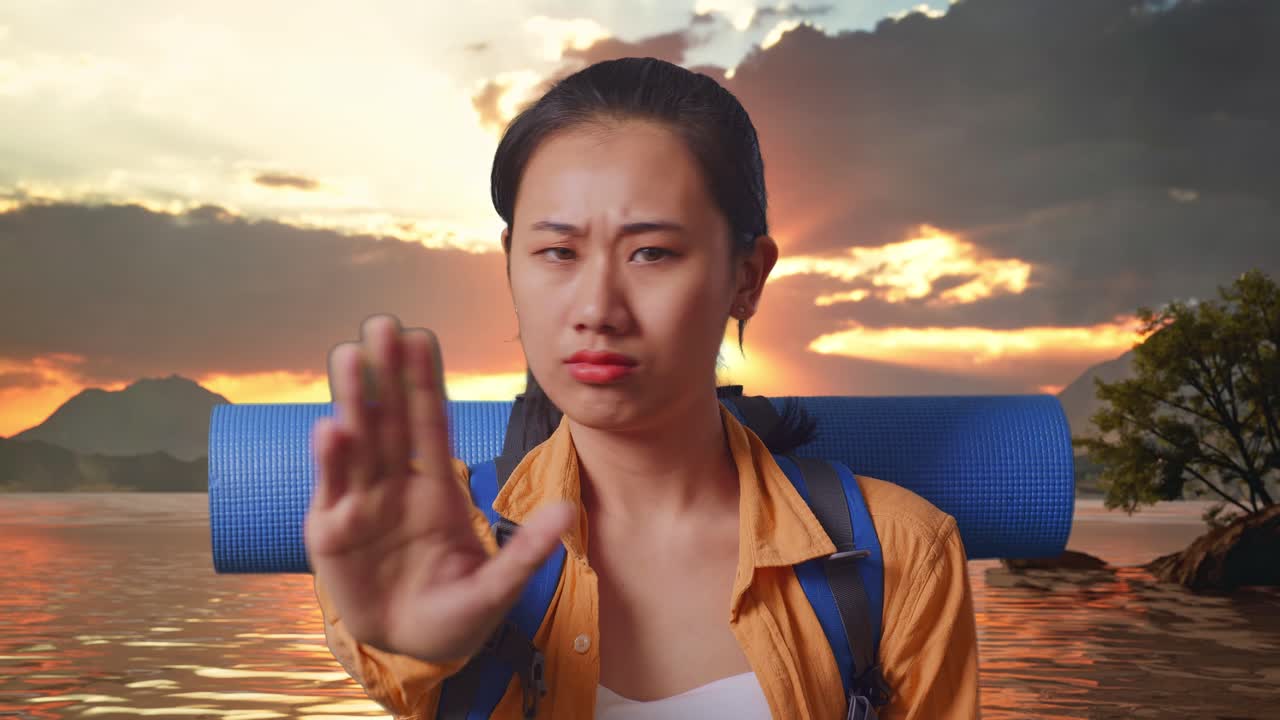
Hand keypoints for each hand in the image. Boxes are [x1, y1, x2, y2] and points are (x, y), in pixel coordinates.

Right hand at [304, 314, 574, 660]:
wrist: (413, 651)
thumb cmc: (457, 614)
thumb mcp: (498, 587)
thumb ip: (527, 551)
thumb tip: (568, 511)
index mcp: (437, 491)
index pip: (431, 425)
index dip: (425, 382)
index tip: (421, 337)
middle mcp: (396, 488)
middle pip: (390, 421)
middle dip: (386, 375)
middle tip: (382, 324)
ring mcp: (361, 507)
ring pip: (357, 445)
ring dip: (352, 401)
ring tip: (349, 356)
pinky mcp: (331, 534)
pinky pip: (333, 491)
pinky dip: (330, 461)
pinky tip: (329, 427)